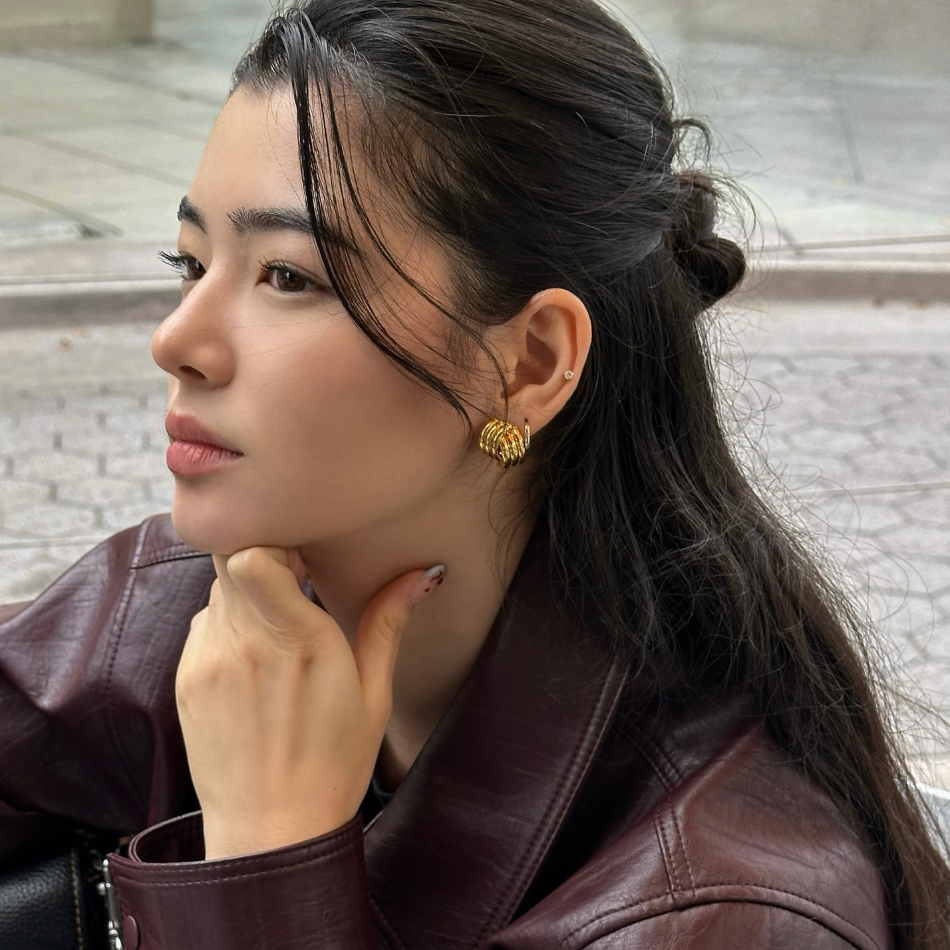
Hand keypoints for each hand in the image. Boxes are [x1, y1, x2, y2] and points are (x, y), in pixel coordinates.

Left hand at [175, 546, 444, 858]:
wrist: (270, 832)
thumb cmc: (332, 765)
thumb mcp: (374, 694)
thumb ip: (388, 623)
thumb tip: (422, 574)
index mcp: (299, 643)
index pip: (250, 556)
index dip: (272, 541)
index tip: (301, 557)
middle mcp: (245, 645)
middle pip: (229, 559)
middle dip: (262, 557)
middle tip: (294, 579)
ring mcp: (207, 663)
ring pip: (216, 589)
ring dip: (245, 591)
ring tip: (277, 625)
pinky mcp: (185, 681)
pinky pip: (202, 624)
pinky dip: (227, 624)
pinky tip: (254, 658)